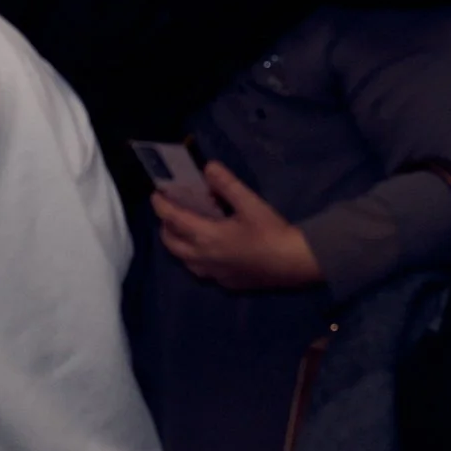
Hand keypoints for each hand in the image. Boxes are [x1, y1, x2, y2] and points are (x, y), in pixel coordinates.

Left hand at [153, 161, 322, 290]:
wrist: (295, 264)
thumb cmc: (272, 232)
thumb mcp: (250, 203)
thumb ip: (227, 184)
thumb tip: (208, 167)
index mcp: (207, 236)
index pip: (174, 220)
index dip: (161, 206)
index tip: (155, 194)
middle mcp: (204, 258)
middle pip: (172, 243)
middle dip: (165, 226)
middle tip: (171, 211)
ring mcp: (214, 274)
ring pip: (184, 260)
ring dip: (178, 243)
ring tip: (186, 228)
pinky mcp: (226, 283)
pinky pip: (200, 270)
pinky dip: (195, 257)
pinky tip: (208, 249)